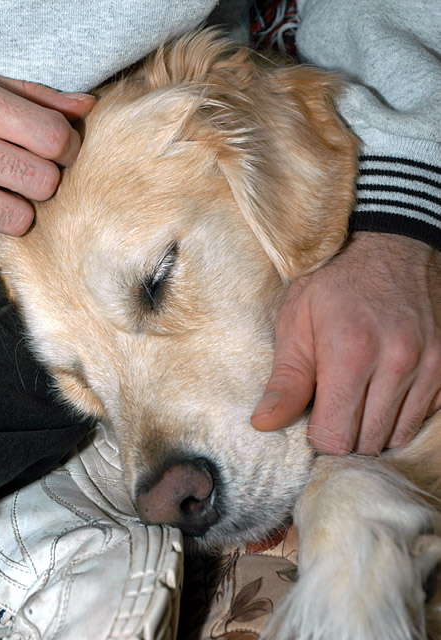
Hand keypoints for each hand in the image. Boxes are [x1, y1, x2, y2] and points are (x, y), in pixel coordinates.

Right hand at [0, 68, 94, 247]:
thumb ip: (37, 97)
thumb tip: (88, 108)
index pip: (56, 138)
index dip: (67, 146)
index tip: (57, 148)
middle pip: (44, 183)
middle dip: (45, 179)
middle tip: (27, 169)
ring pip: (21, 220)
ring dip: (19, 208)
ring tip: (1, 189)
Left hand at [251, 232, 440, 454]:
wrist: (389, 243)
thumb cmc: (333, 281)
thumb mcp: (296, 321)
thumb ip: (285, 379)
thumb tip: (264, 425)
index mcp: (350, 353)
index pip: (336, 437)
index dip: (319, 437)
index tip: (313, 418)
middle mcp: (396, 362)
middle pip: (368, 442)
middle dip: (346, 434)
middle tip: (333, 408)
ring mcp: (429, 363)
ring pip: (398, 435)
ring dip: (374, 428)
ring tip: (358, 400)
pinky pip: (425, 416)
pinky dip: (402, 414)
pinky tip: (384, 392)